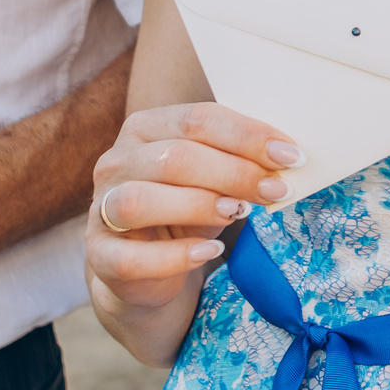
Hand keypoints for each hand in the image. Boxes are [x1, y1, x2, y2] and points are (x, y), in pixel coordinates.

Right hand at [84, 103, 301, 319]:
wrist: (143, 270)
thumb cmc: (184, 211)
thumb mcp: (213, 180)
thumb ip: (238, 162)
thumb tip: (288, 158)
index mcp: (145, 128)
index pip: (197, 120)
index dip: (247, 136)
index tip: (291, 155)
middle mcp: (116, 162)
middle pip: (175, 158)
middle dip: (235, 172)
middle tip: (277, 189)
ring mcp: (101, 209)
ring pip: (142, 201)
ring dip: (199, 205)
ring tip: (238, 213)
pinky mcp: (99, 255)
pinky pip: (131, 257)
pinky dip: (174, 256)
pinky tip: (209, 254)